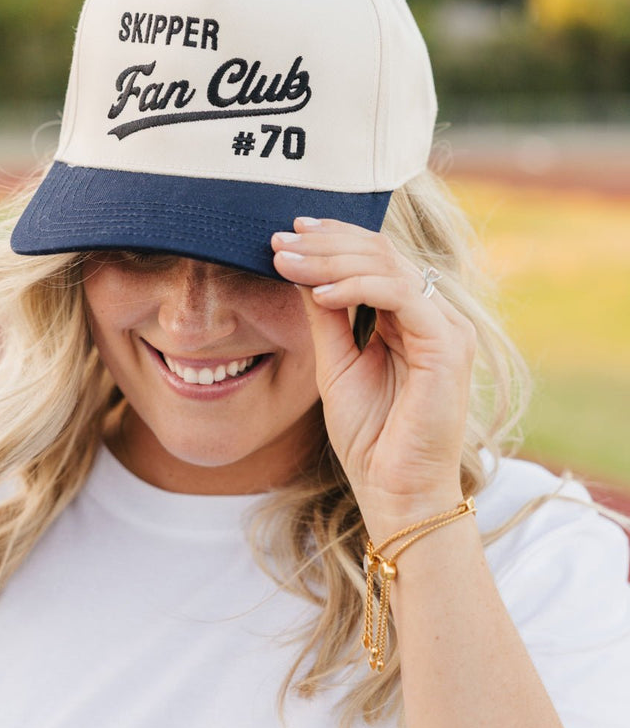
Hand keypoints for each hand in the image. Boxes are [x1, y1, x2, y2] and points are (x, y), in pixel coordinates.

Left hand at [272, 217, 476, 536]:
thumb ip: (326, 316)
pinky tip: (319, 293)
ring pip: (390, 266)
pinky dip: (357, 288)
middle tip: (279, 240)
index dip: (333, 240)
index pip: (376, 259)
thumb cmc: (371, 438)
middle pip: (383, 253)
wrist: (396, 491)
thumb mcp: (336, 364)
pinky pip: (401, 296)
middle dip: (326, 243)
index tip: (285, 235)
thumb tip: (300, 269)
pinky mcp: (447, 346)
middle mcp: (436, 317)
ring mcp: (447, 328)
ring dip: (332, 259)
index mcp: (414, 319)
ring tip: (287, 261)